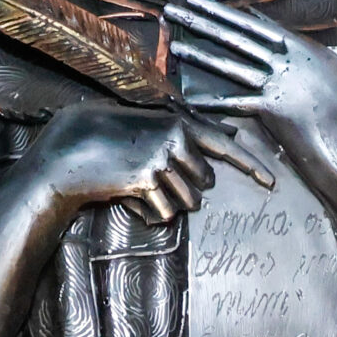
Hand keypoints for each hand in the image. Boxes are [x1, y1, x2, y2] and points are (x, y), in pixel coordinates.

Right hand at [19, 101, 233, 225]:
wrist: (65, 155)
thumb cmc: (103, 138)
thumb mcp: (146, 126)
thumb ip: (184, 131)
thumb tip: (229, 134)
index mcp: (178, 122)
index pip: (224, 145)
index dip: (250, 165)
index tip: (271, 182)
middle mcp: (176, 138)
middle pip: (204, 183)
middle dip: (183, 188)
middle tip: (149, 178)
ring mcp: (162, 159)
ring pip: (187, 202)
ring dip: (164, 203)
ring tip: (135, 186)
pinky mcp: (147, 180)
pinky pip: (164, 214)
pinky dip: (147, 214)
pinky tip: (126, 197)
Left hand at [163, 0, 336, 208]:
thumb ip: (312, 58)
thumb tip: (290, 46)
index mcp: (308, 48)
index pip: (258, 25)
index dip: (227, 13)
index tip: (205, 3)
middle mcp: (290, 61)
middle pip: (238, 37)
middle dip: (204, 21)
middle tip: (175, 9)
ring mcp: (280, 85)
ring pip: (231, 64)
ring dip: (200, 53)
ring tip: (175, 42)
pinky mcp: (274, 111)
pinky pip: (236, 104)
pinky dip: (213, 102)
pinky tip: (191, 98)